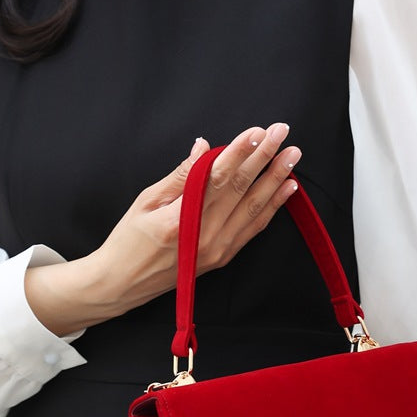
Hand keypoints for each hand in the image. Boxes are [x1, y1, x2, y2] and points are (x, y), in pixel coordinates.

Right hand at [25, 123, 300, 335]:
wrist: (124, 284)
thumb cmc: (128, 241)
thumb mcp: (146, 201)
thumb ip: (180, 175)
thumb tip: (205, 147)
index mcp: (181, 220)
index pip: (218, 179)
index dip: (240, 153)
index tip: (258, 131)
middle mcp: (205, 237)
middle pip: (241, 190)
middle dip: (265, 158)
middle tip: (283, 133)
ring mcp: (217, 250)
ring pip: (253, 208)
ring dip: (275, 180)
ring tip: (292, 156)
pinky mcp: (223, 258)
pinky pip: (253, 229)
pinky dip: (271, 207)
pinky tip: (286, 189)